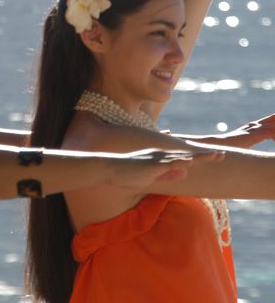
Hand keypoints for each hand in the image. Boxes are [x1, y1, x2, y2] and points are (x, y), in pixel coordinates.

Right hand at [105, 148, 224, 189]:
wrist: (107, 168)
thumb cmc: (126, 173)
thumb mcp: (150, 175)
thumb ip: (168, 173)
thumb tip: (185, 171)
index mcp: (161, 158)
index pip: (185, 157)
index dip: (201, 156)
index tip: (216, 155)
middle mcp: (161, 156)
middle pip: (188, 155)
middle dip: (206, 155)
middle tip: (223, 154)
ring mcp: (157, 160)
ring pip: (182, 157)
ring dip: (199, 157)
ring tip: (216, 155)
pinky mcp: (151, 165)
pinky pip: (169, 164)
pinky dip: (180, 162)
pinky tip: (191, 162)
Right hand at [217, 113, 274, 147]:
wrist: (221, 145)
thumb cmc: (230, 146)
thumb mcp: (244, 141)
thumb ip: (250, 139)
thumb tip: (250, 142)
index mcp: (253, 126)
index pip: (271, 120)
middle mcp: (256, 125)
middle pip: (274, 119)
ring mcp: (256, 129)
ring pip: (274, 126)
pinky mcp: (255, 135)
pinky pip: (271, 134)